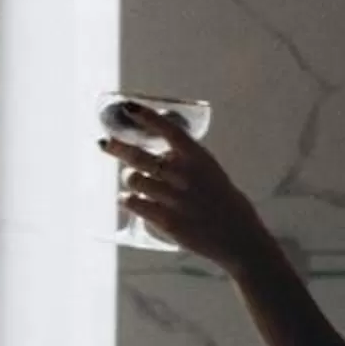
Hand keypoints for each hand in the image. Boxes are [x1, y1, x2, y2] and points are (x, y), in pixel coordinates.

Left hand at [99, 109, 281, 277]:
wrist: (239, 238)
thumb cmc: (225, 202)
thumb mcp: (211, 172)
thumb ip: (186, 161)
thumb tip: (158, 154)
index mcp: (199, 158)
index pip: (169, 130)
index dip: (146, 117)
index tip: (128, 107)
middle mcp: (185, 175)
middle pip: (139, 155)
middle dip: (117, 147)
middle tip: (105, 143)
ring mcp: (174, 198)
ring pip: (132, 178)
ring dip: (128, 179)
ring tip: (131, 181)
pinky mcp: (166, 220)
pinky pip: (133, 202)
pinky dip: (127, 199)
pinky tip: (128, 199)